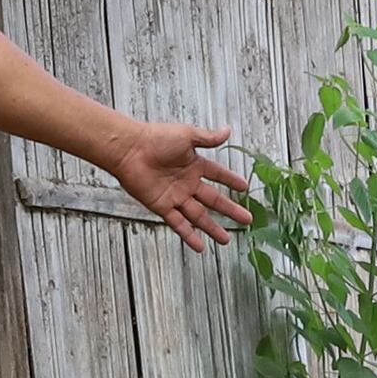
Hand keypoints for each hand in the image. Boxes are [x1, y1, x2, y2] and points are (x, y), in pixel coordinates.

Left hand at [107, 120, 255, 250]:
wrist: (129, 150)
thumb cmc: (156, 138)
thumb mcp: (187, 135)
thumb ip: (209, 138)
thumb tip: (228, 131)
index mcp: (194, 164)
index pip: (218, 175)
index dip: (231, 181)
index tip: (245, 188)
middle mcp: (187, 182)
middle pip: (213, 200)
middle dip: (230, 210)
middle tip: (247, 219)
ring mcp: (175, 196)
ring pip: (198, 216)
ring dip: (212, 228)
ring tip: (226, 240)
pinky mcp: (162, 207)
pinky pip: (179, 224)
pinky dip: (189, 236)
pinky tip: (200, 246)